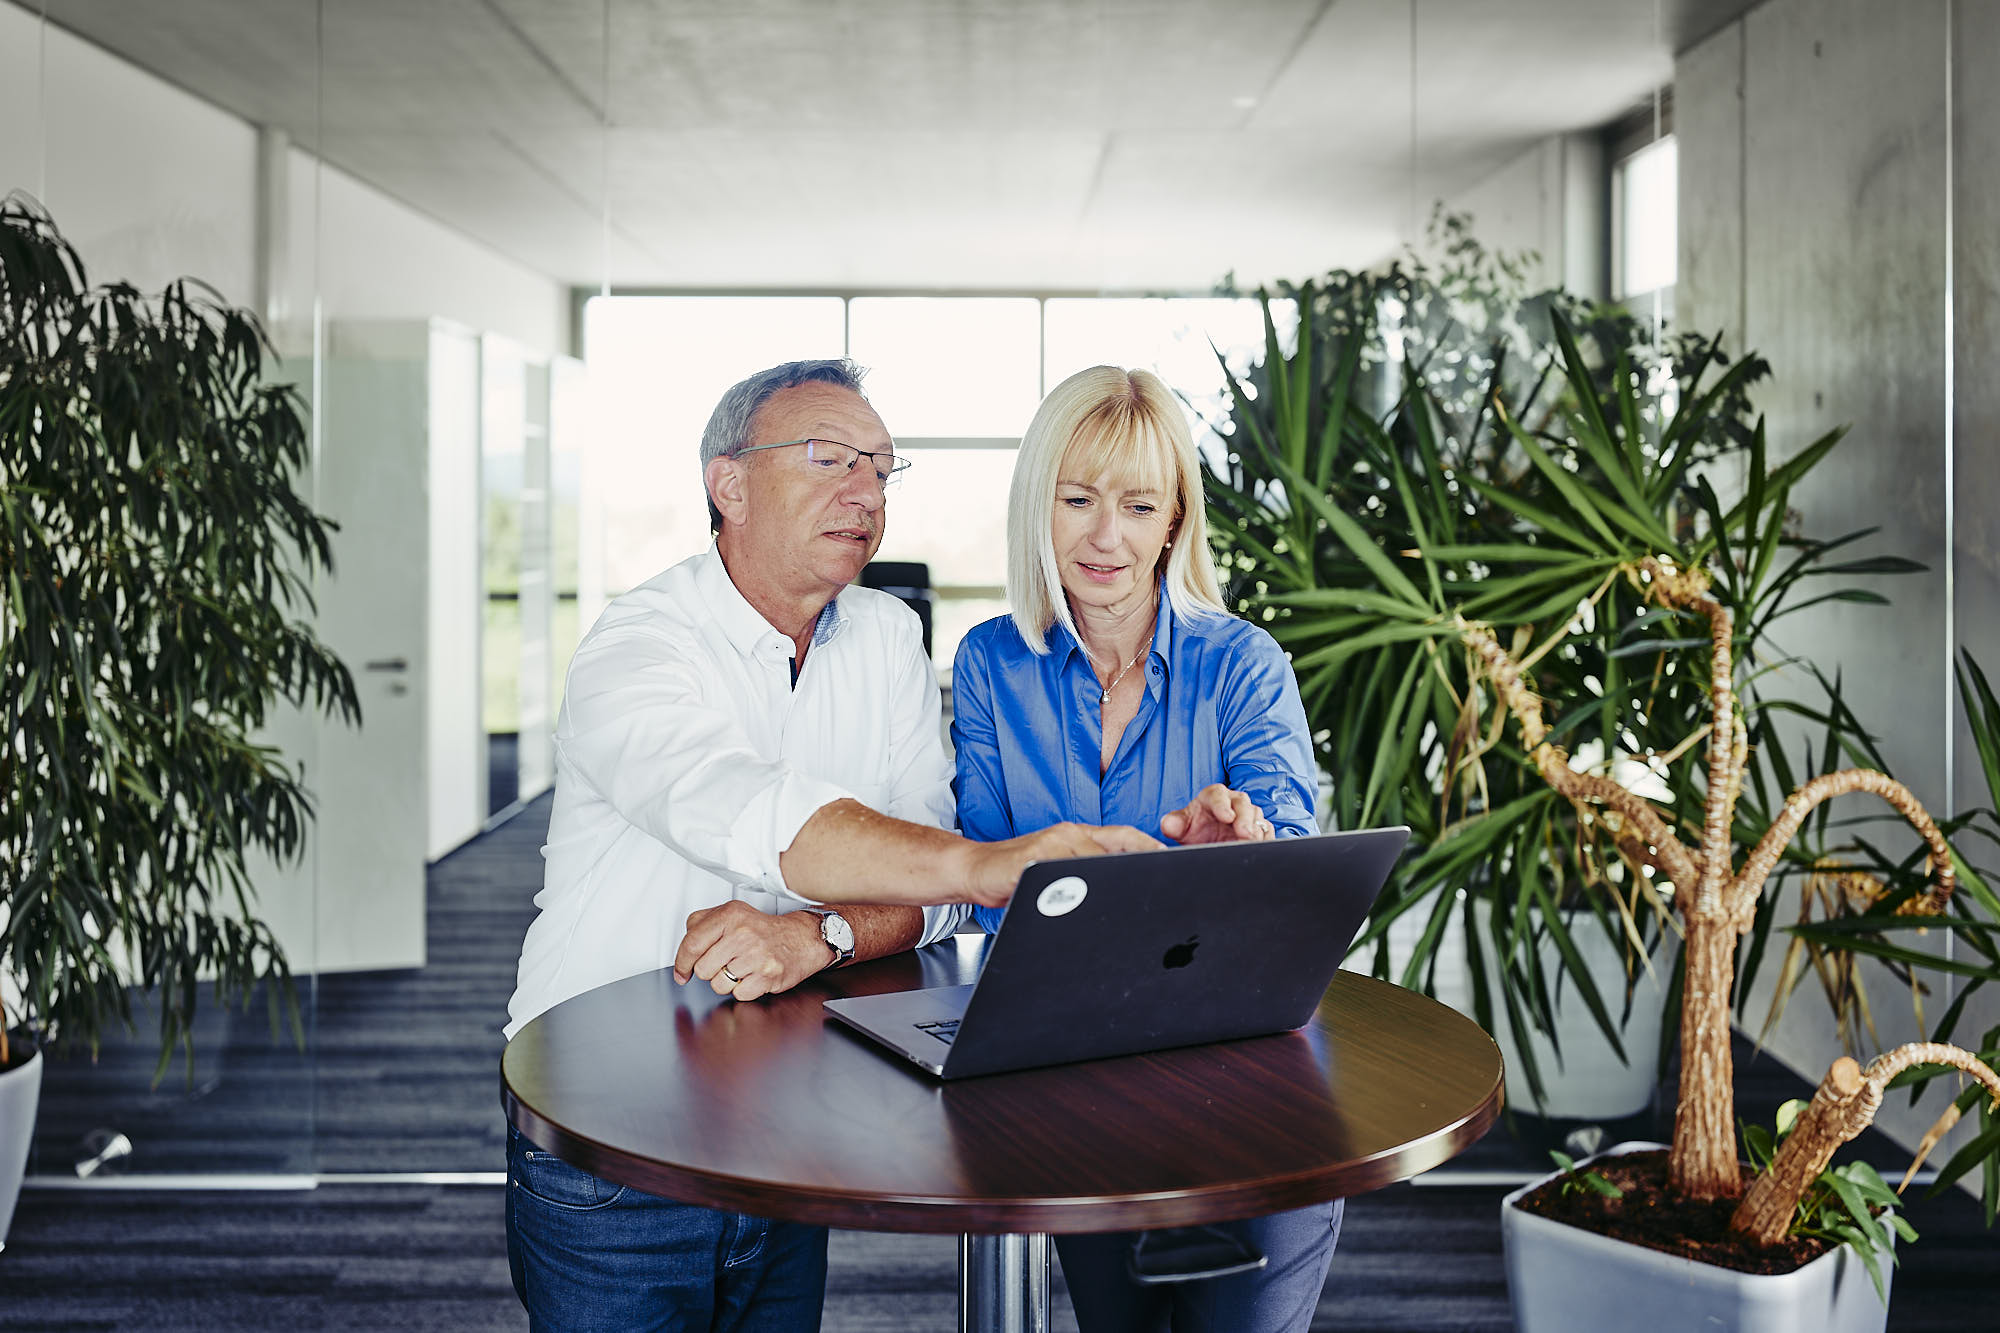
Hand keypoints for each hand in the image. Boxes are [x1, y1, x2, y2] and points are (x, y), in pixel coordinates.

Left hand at [672, 901, 834, 1000]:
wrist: (801, 938)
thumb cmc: (764, 930)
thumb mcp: (732, 913)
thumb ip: (702, 923)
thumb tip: (684, 951)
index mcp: (730, 915)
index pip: (691, 944)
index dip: (681, 963)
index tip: (682, 972)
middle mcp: (742, 934)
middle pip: (703, 969)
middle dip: (710, 971)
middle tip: (725, 963)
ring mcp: (756, 956)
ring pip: (718, 985)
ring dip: (727, 982)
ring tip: (741, 969)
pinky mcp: (768, 976)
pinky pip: (739, 995)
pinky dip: (744, 990)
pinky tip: (753, 976)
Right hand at [963, 822, 1161, 908]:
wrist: (973, 868)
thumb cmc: (1015, 871)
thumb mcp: (1055, 868)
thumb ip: (1083, 872)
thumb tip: (1121, 890)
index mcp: (1077, 835)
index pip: (1123, 835)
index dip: (1150, 848)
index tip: (1174, 861)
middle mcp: (1067, 835)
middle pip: (1114, 848)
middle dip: (1141, 865)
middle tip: (1165, 883)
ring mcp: (1049, 846)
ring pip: (1092, 861)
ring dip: (1113, 879)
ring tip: (1134, 898)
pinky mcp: (1030, 863)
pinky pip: (1061, 874)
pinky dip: (1078, 887)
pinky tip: (1089, 902)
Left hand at [1159, 784, 1272, 844]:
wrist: (1207, 842)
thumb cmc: (1195, 829)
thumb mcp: (1180, 828)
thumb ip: (1173, 824)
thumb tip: (1168, 823)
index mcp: (1213, 796)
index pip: (1218, 795)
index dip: (1222, 805)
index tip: (1225, 816)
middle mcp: (1233, 801)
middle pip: (1243, 804)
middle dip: (1244, 819)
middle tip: (1244, 834)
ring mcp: (1249, 815)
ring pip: (1257, 817)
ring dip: (1256, 831)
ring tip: (1252, 843)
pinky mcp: (1259, 828)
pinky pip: (1266, 830)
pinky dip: (1265, 838)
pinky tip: (1261, 847)